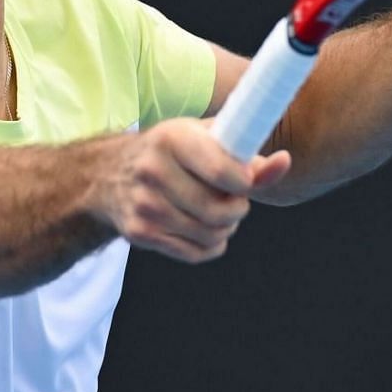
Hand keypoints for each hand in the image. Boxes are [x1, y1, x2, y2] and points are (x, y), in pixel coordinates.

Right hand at [94, 119, 288, 262]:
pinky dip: (209, 245)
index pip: (225, 173)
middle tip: (230, 199)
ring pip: (212, 235)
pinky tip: (198, 227)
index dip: (246, 183)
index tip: (244, 180)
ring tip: (213, 212)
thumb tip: (284, 162)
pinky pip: (196, 253)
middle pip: (222, 212)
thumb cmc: (170, 152)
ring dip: (224, 228)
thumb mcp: (204, 139)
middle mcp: (152, 171)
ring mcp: (144, 205)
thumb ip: (246, 154)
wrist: (108, 174)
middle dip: (237, 209)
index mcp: (171, 138)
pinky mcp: (140, 233)